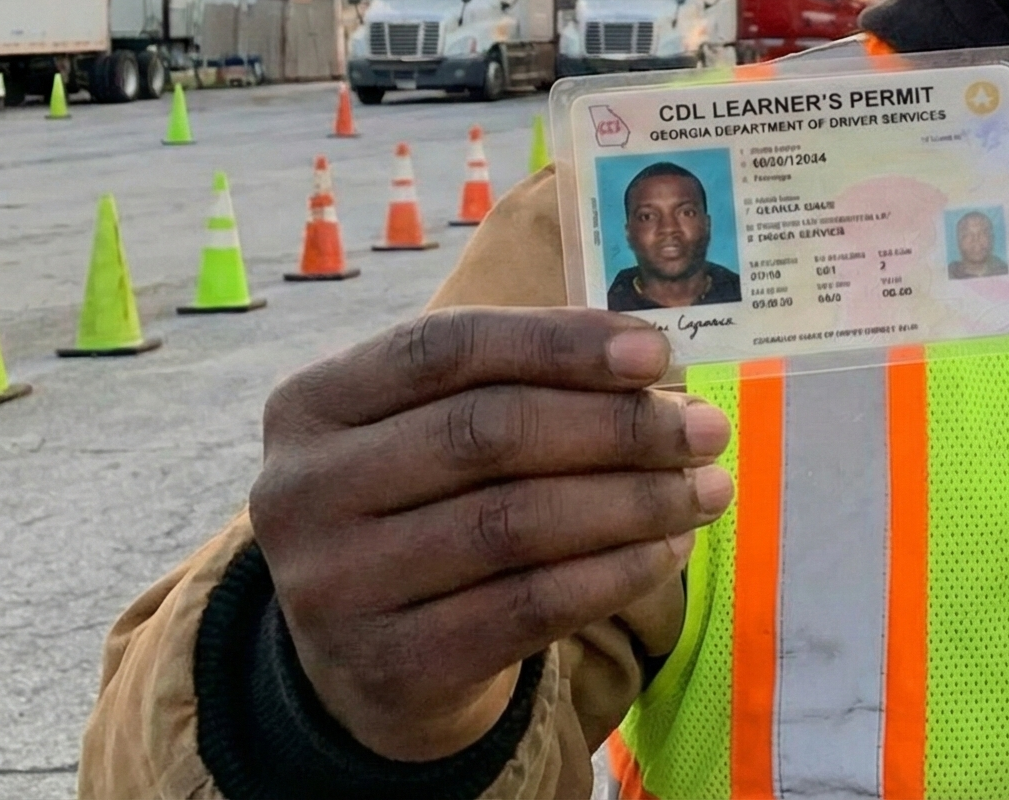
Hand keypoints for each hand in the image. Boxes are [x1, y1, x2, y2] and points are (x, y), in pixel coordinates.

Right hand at [249, 307, 731, 761]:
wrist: (373, 664)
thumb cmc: (427, 512)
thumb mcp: (432, 434)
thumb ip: (519, 386)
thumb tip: (655, 367)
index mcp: (311, 405)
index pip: (444, 349)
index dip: (558, 343)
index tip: (657, 352)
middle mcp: (302, 493)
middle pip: (486, 433)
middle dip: (617, 427)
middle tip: (706, 430)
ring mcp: (335, 587)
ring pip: (514, 523)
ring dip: (633, 501)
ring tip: (706, 489)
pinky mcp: (391, 665)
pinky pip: (529, 606)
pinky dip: (615, 572)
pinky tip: (667, 549)